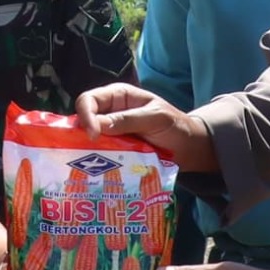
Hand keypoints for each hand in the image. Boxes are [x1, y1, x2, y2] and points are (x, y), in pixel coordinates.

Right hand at [77, 83, 212, 174]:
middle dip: (80, 136)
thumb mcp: (155, 117)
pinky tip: (98, 173)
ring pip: (88, 141)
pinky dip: (98, 164)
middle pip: (83, 121)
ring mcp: (111, 135)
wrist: (188, 148)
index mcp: (117, 96)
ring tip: (89, 166)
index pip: (89, 100)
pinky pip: (99, 157)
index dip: (85, 115)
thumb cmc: (175, 125)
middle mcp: (109, 113)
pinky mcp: (114, 153)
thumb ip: (129, 119)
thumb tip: (98, 126)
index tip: (92, 134)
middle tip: (84, 153)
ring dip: (88, 152)